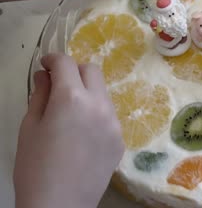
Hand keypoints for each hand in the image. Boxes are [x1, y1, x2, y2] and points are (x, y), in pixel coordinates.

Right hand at [14, 54, 123, 207]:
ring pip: (103, 92)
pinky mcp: (120, 139)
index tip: (44, 66)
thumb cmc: (35, 166)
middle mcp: (99, 105)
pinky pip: (109, 115)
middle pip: (92, 70)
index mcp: (72, 98)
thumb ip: (40, 95)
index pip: (66, 63)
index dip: (53, 59)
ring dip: (87, 92)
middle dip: (74, 71)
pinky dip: (96, 113)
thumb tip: (45, 76)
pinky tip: (82, 133)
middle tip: (58, 85)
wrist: (60, 205)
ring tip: (70, 112)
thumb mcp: (30, 127)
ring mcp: (114, 122)